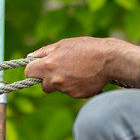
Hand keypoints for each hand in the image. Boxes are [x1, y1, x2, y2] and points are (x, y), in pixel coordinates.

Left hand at [24, 37, 139, 97]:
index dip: (32, 70)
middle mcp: (55, 79)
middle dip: (49, 80)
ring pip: (59, 88)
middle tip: (62, 69)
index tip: (38, 68)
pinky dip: (75, 86)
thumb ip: (45, 51)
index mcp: (49, 64)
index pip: (29, 72)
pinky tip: (85, 77)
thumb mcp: (64, 44)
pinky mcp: (76, 95)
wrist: (110, 60)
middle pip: (43, 86)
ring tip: (79, 70)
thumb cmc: (87, 48)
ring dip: (64, 82)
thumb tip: (30, 56)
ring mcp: (66, 89)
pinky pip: (71, 92)